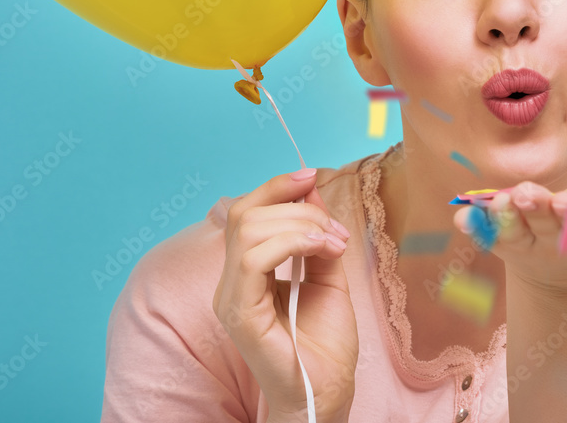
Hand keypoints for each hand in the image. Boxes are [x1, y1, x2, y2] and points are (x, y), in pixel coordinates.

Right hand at [213, 169, 358, 422]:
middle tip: (336, 232)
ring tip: (334, 244)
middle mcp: (231, 281)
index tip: (311, 175)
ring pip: (249, 230)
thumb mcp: (327, 274)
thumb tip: (311, 190)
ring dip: (301, 225)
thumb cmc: (326, 344)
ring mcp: (231, 297)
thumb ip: (317, 235)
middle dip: (298, 208)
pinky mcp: (240, 314)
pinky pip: (253, 258)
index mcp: (246, 271)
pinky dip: (294, 242)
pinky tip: (323, 250)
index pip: (245, 211)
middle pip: (245, 213)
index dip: (276, 186)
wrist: (329, 392)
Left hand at [452, 175, 566, 295]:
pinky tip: (463, 216)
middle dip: (536, 208)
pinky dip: (475, 227)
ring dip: (504, 217)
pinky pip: (488, 235)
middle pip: (546, 225)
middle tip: (525, 193)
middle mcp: (559, 243)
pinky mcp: (505, 243)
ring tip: (496, 202)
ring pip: (515, 232)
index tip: (563, 202)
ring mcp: (529, 244)